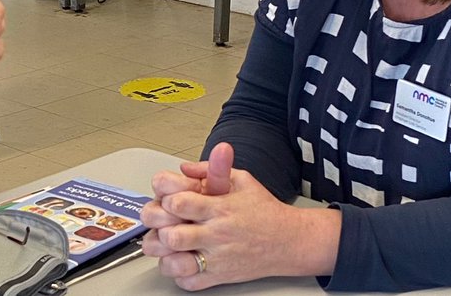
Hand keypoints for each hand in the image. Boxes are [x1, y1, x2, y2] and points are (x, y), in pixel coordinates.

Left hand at [140, 145, 339, 288]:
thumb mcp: (242, 179)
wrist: (289, 241)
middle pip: (173, 236)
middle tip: (162, 222)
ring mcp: (218, 259)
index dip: (167, 199)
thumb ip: (212, 169)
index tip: (169, 198)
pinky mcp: (220, 277)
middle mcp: (217, 235)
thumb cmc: (264, 210)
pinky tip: (180, 260)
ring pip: (175, 263)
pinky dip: (178, 273)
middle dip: (160, 227)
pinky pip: (188, 282)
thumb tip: (185, 167)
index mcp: (220, 208)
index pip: (180, 203)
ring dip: (165, 253)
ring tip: (167, 243)